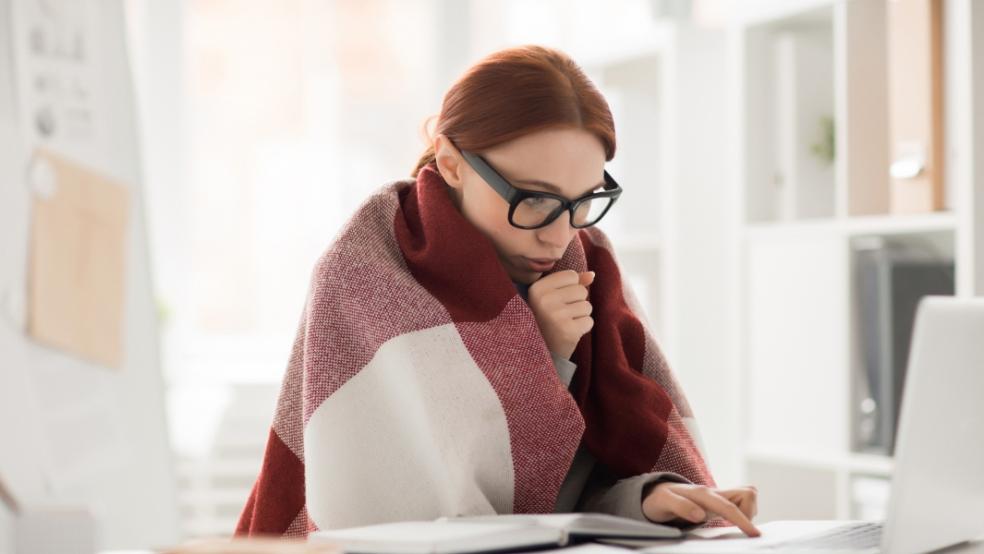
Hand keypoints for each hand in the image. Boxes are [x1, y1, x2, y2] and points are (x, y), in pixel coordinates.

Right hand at [528, 270, 594, 359]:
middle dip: (576, 303)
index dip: (569, 289)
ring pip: (587, 306)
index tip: (556, 302)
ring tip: (564, 324)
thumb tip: (592, 274)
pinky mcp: (568, 331)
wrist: (536, 353)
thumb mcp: (552, 297)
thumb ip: (571, 283)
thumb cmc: (546, 321)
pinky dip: (583, 328)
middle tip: (560, 316)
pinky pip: (589, 321)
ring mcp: (556, 316)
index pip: (572, 275)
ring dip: (580, 316)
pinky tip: (569, 332)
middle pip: (581, 290)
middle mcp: (544, 300)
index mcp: (537, 288)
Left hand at [642, 481, 759, 536]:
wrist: (655, 493)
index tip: (755, 534)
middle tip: (736, 529)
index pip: (728, 507)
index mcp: (702, 494)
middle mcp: (713, 492)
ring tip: (731, 524)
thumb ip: (681, 506)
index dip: (743, 520)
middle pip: (747, 493)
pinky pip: (741, 503)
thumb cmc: (659, 500)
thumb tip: (700, 515)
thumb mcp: (663, 503)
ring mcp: (718, 496)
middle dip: (750, 513)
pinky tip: (731, 522)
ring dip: (747, 512)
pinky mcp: (719, 502)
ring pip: (747, 496)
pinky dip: (743, 513)